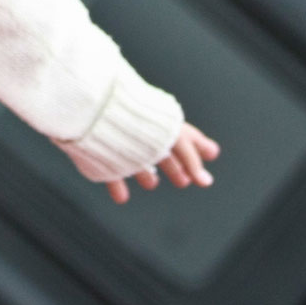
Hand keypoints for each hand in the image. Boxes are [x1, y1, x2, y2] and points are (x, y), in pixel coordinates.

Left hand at [104, 123, 219, 204]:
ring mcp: (118, 138)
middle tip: (184, 182)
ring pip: (134, 157)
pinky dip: (116, 184)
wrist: (92, 107)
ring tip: (152, 184)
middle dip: (174, 165)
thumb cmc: (136, 119)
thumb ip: (190, 159)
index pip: (185, 136)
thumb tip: (205, 180)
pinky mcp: (97, 149)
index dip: (198, 146)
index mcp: (161, 122)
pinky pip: (107, 169)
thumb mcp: (172, 137)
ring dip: (145, 173)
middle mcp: (141, 129)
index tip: (212, 153)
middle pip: (161, 149)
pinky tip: (121, 197)